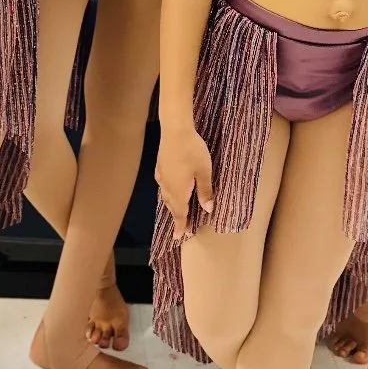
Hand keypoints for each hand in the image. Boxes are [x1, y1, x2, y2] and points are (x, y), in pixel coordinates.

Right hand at [156, 123, 214, 238]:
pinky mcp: (160, 167)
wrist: (175, 131)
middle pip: (172, 207)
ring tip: (177, 211)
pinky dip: (168, 193)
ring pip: (166, 197)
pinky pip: (163, 186)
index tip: (180, 237)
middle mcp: (167, 187)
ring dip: (172, 206)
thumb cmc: (193, 152)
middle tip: (183, 227)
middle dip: (177, 218)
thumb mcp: (204, 172)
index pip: (180, 214)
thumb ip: (205, 191)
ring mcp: (162, 176)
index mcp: (179, 192)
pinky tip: (169, 188)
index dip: (181, 226)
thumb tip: (207, 209)